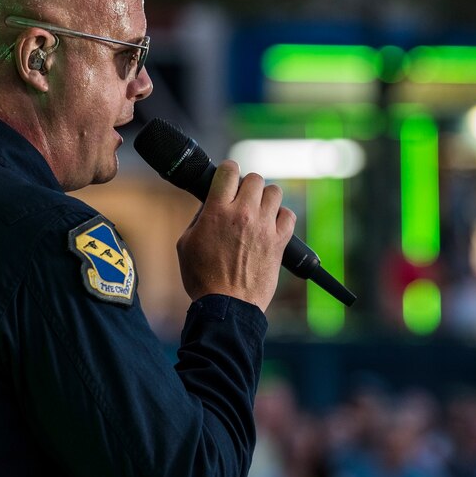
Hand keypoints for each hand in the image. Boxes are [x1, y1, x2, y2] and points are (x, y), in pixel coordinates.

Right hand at [176, 160, 295, 312]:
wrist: (227, 306)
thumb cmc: (202, 278)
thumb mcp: (186, 243)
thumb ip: (199, 218)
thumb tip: (211, 205)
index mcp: (217, 211)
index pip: (228, 170)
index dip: (227, 170)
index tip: (227, 176)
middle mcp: (243, 214)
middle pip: (254, 178)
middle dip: (246, 185)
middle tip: (240, 199)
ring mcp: (264, 227)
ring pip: (275, 192)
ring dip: (265, 198)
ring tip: (257, 211)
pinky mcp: (279, 243)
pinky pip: (289, 216)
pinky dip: (282, 217)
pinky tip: (271, 225)